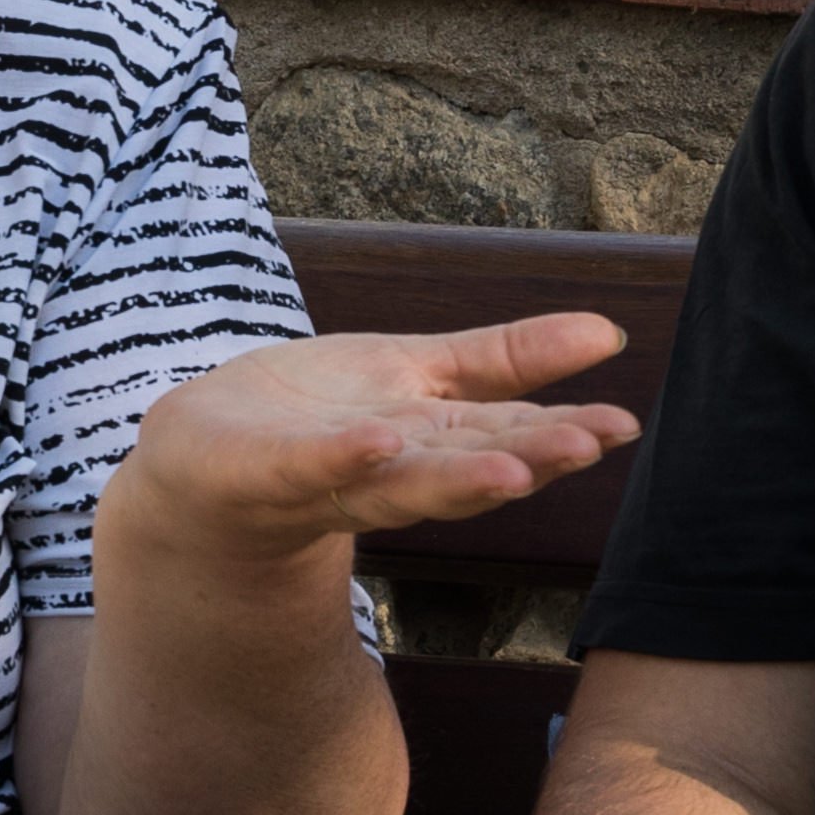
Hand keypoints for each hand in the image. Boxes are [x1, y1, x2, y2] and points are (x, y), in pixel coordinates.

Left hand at [102, 314, 640, 570]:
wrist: (197, 465)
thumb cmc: (319, 418)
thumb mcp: (418, 375)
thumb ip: (506, 362)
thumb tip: (608, 331)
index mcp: (430, 445)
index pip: (503, 439)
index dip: (559, 434)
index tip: (617, 426)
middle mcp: (388, 472)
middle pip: (463, 467)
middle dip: (524, 460)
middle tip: (584, 446)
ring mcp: (324, 477)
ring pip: (398, 483)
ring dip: (454, 479)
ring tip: (509, 471)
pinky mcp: (258, 470)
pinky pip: (303, 466)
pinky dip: (341, 458)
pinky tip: (378, 440)